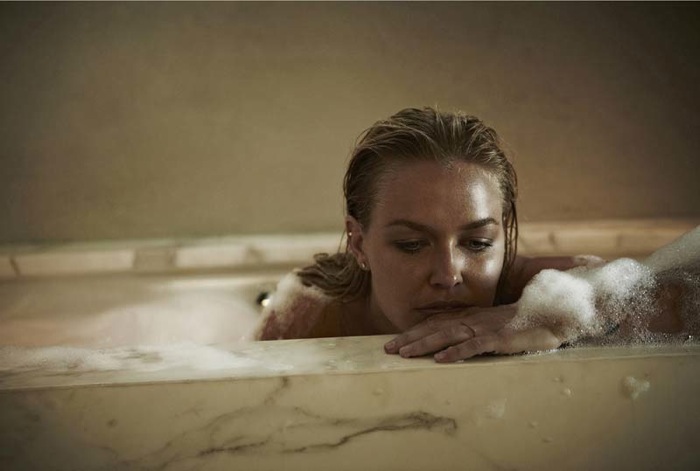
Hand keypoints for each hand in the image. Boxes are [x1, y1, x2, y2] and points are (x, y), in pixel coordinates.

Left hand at [383, 304, 562, 362]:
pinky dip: (457, 352)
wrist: (556, 311)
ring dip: (425, 344)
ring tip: (405, 354)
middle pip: (435, 328)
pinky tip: (441, 359)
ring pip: (448, 335)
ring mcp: (486, 328)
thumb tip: (456, 344)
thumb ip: (477, 332)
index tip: (395, 343)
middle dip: (410, 338)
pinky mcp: (500, 337)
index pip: (436, 323)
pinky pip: (474, 345)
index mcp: (471, 316)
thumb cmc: (526, 321)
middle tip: (387, 350)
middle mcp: (473, 319)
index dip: (414, 332)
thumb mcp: (496, 325)